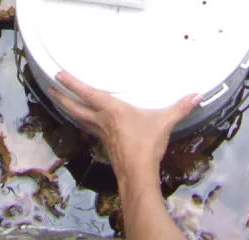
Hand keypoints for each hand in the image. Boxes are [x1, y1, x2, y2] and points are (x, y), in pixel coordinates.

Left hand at [50, 71, 197, 179]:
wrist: (138, 174)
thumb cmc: (146, 144)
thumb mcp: (164, 122)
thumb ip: (180, 107)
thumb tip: (197, 95)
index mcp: (112, 110)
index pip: (87, 93)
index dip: (72, 83)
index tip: (58, 74)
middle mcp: (102, 120)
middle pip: (76, 107)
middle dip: (62, 97)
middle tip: (51, 87)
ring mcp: (102, 134)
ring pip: (81, 119)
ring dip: (70, 109)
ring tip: (62, 101)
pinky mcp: (106, 145)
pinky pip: (91, 129)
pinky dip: (85, 122)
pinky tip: (87, 123)